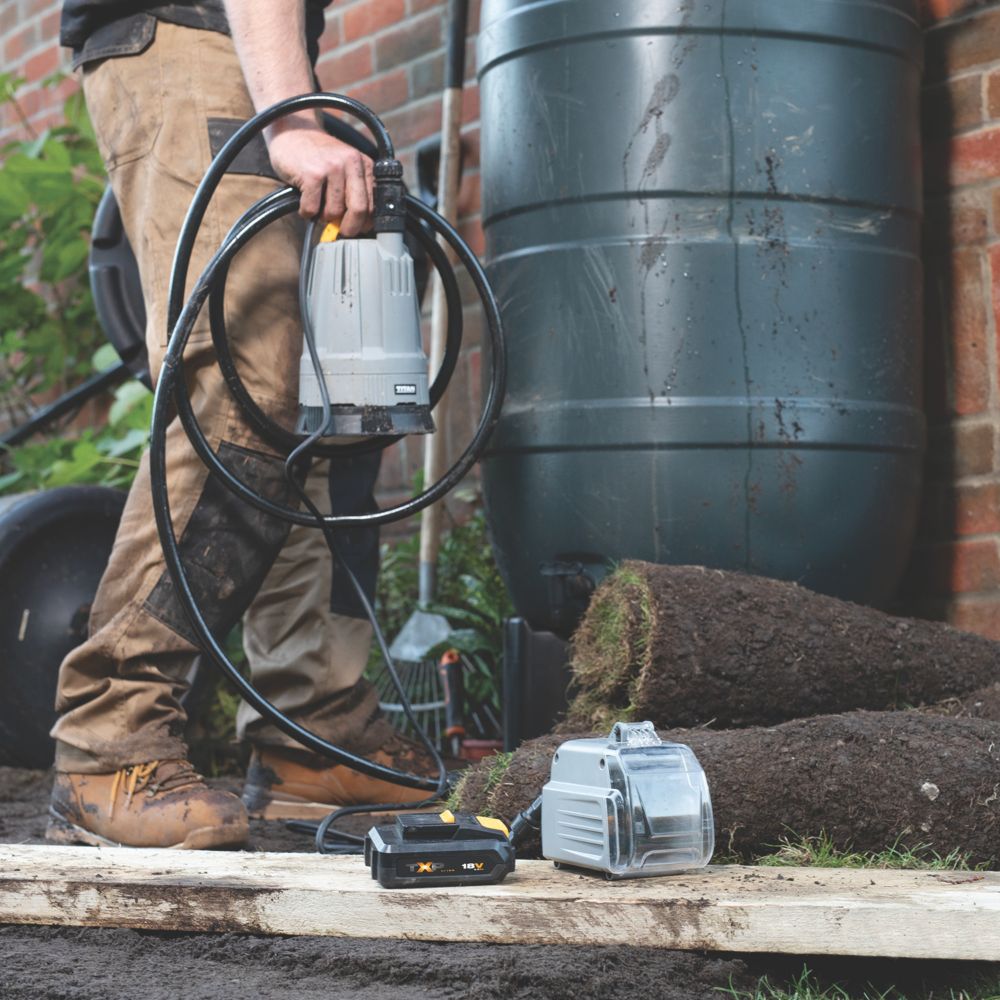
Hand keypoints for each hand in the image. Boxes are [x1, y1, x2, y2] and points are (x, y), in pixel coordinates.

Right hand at [266, 117, 374, 234]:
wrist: (292, 131)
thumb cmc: (318, 157)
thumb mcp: (345, 167)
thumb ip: (356, 190)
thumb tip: (361, 226)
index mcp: (364, 164)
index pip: (374, 204)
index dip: (365, 223)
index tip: (356, 228)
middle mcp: (351, 162)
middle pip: (359, 210)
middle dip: (349, 227)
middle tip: (340, 231)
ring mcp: (332, 167)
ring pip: (334, 212)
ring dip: (323, 217)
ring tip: (317, 206)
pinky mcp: (312, 174)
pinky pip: (312, 209)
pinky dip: (306, 213)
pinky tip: (303, 201)